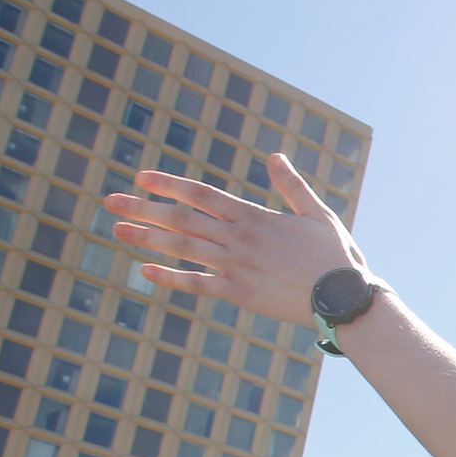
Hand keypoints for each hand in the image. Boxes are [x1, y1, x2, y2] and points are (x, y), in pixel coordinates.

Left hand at [105, 152, 364, 324]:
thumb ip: (291, 185)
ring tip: (118, 229)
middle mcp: (238, 239)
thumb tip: (274, 156)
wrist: (344, 299)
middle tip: (111, 201)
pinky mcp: (238, 293)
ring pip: (181, 247)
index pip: (200, 195)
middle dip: (143, 208)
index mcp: (254, 217)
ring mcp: (235, 267)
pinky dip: (169, 277)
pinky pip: (196, 284)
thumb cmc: (336, 257)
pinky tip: (144, 270)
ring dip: (146, 237)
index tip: (140, 178)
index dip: (168, 184)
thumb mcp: (317, 214)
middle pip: (180, 219)